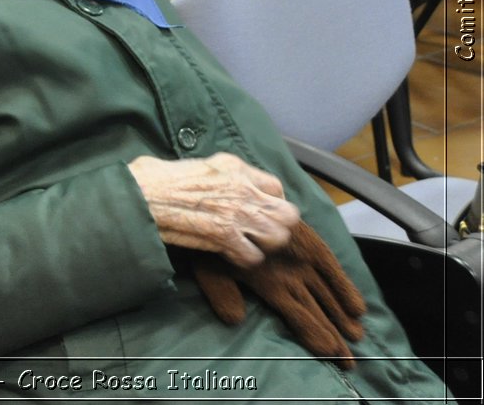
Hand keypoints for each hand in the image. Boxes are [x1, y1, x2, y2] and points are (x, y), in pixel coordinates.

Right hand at [128, 153, 298, 266]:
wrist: (140, 194)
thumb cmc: (156, 177)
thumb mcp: (196, 164)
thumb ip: (219, 174)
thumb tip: (221, 185)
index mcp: (234, 167)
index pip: (276, 187)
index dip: (272, 202)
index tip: (260, 211)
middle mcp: (242, 188)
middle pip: (288, 214)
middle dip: (276, 226)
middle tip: (259, 234)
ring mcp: (236, 213)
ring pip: (277, 237)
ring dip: (263, 245)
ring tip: (246, 246)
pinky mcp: (224, 235)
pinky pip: (253, 256)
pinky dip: (243, 260)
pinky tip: (230, 255)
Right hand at [188, 221, 365, 367]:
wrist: (218, 203)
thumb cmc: (210, 239)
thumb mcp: (207, 267)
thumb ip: (220, 291)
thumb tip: (234, 319)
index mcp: (268, 287)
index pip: (298, 318)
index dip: (316, 337)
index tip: (330, 354)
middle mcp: (288, 278)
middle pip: (318, 313)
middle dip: (335, 337)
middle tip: (352, 363)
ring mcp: (301, 261)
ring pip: (327, 296)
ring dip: (342, 318)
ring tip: (357, 337)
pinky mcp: (310, 244)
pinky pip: (332, 269)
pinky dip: (344, 287)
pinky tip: (358, 307)